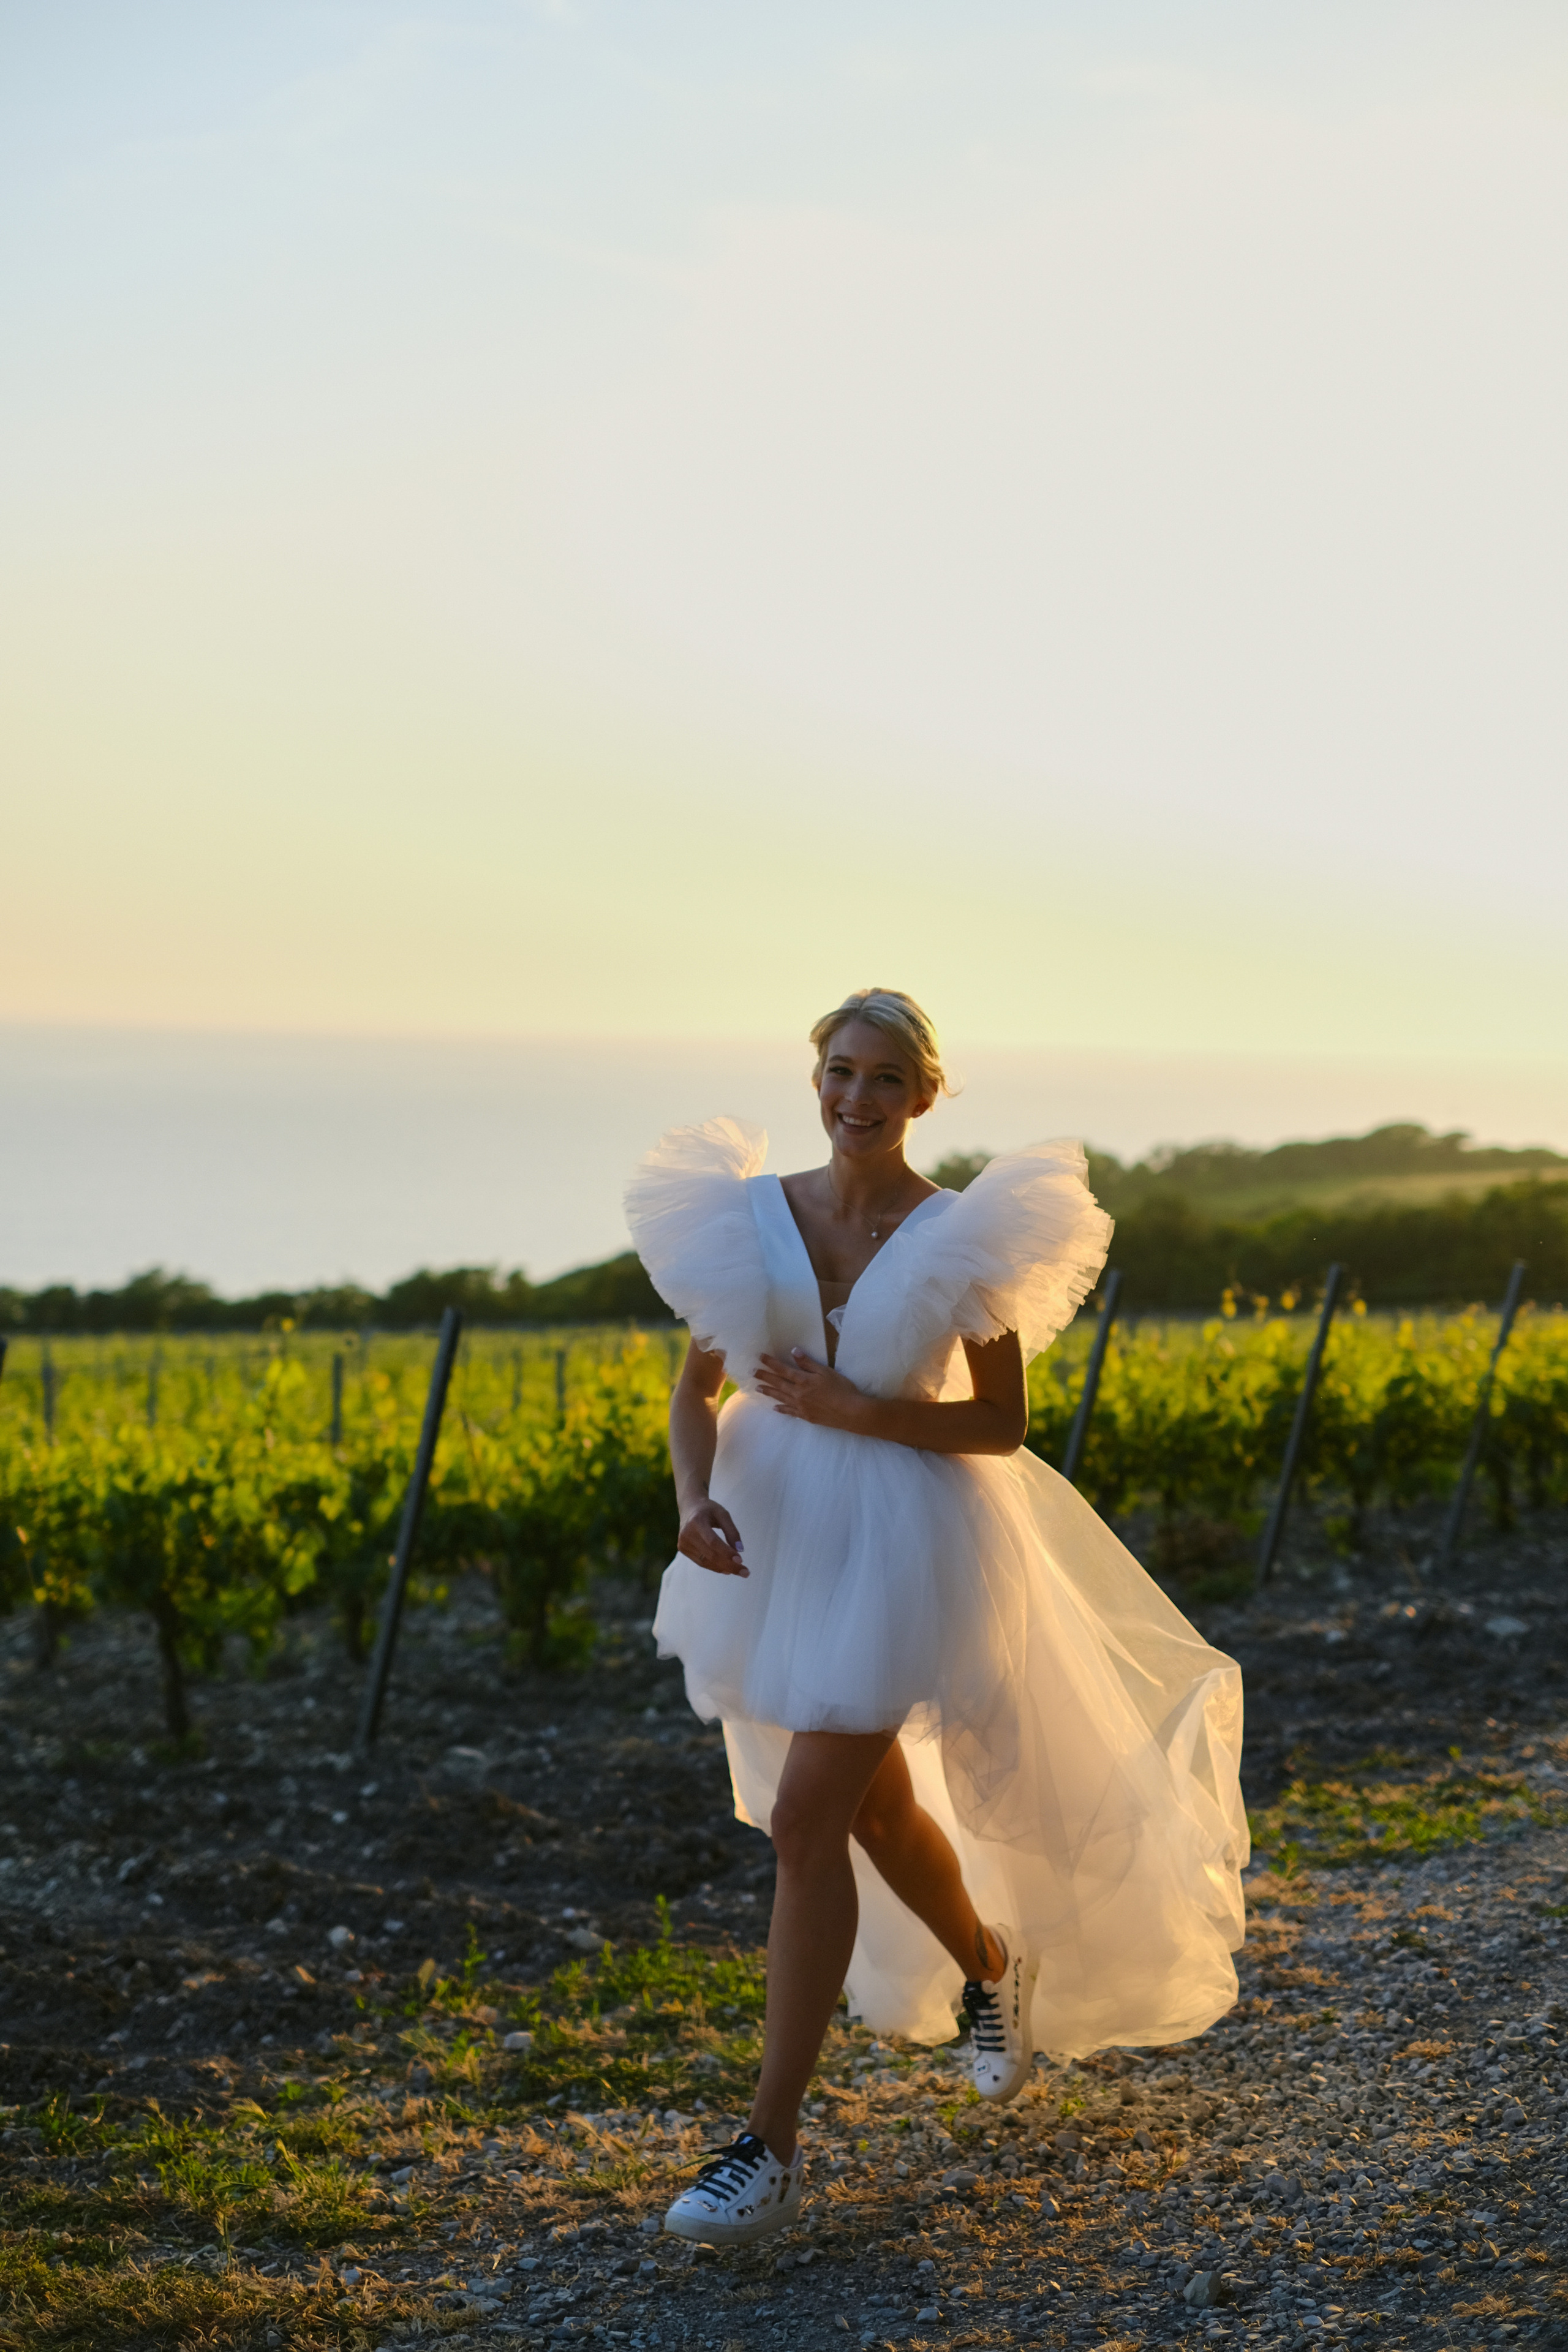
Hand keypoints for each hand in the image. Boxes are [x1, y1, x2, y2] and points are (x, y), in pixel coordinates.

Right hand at [676, 1497, 747, 1576]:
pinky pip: (700, 1562)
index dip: (726, 1552)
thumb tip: (740, 1550)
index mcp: (697, 1522)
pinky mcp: (682, 1549)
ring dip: (723, 1568)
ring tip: (738, 1571)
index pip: (712, 1541)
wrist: (689, 1507)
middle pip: (710, 1554)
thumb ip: (732, 1531)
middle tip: (745, 1572)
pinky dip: (714, 1567)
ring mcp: (683, 1543)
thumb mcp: (723, 1514)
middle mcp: (687, 1533)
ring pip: (705, 1561)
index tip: (741, 1560)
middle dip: (729, 1565)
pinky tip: (726, 1569)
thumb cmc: (708, 1510)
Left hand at [753, 1348, 867, 1429]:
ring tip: (758, 1388)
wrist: (850, 1412)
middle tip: (752, 1373)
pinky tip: (775, 1408)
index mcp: (803, 1380)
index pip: (783, 1369)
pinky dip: (781, 1409)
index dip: (770, 1363)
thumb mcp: (826, 1371)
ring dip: (769, 1392)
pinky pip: (790, 1412)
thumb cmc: (842, 1389)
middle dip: (764, 1377)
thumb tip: (793, 1351)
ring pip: (781, 1397)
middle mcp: (798, 1393)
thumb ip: (808, 1363)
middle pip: (778, 1383)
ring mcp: (801, 1406)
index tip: (760, 1357)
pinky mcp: (806, 1416)